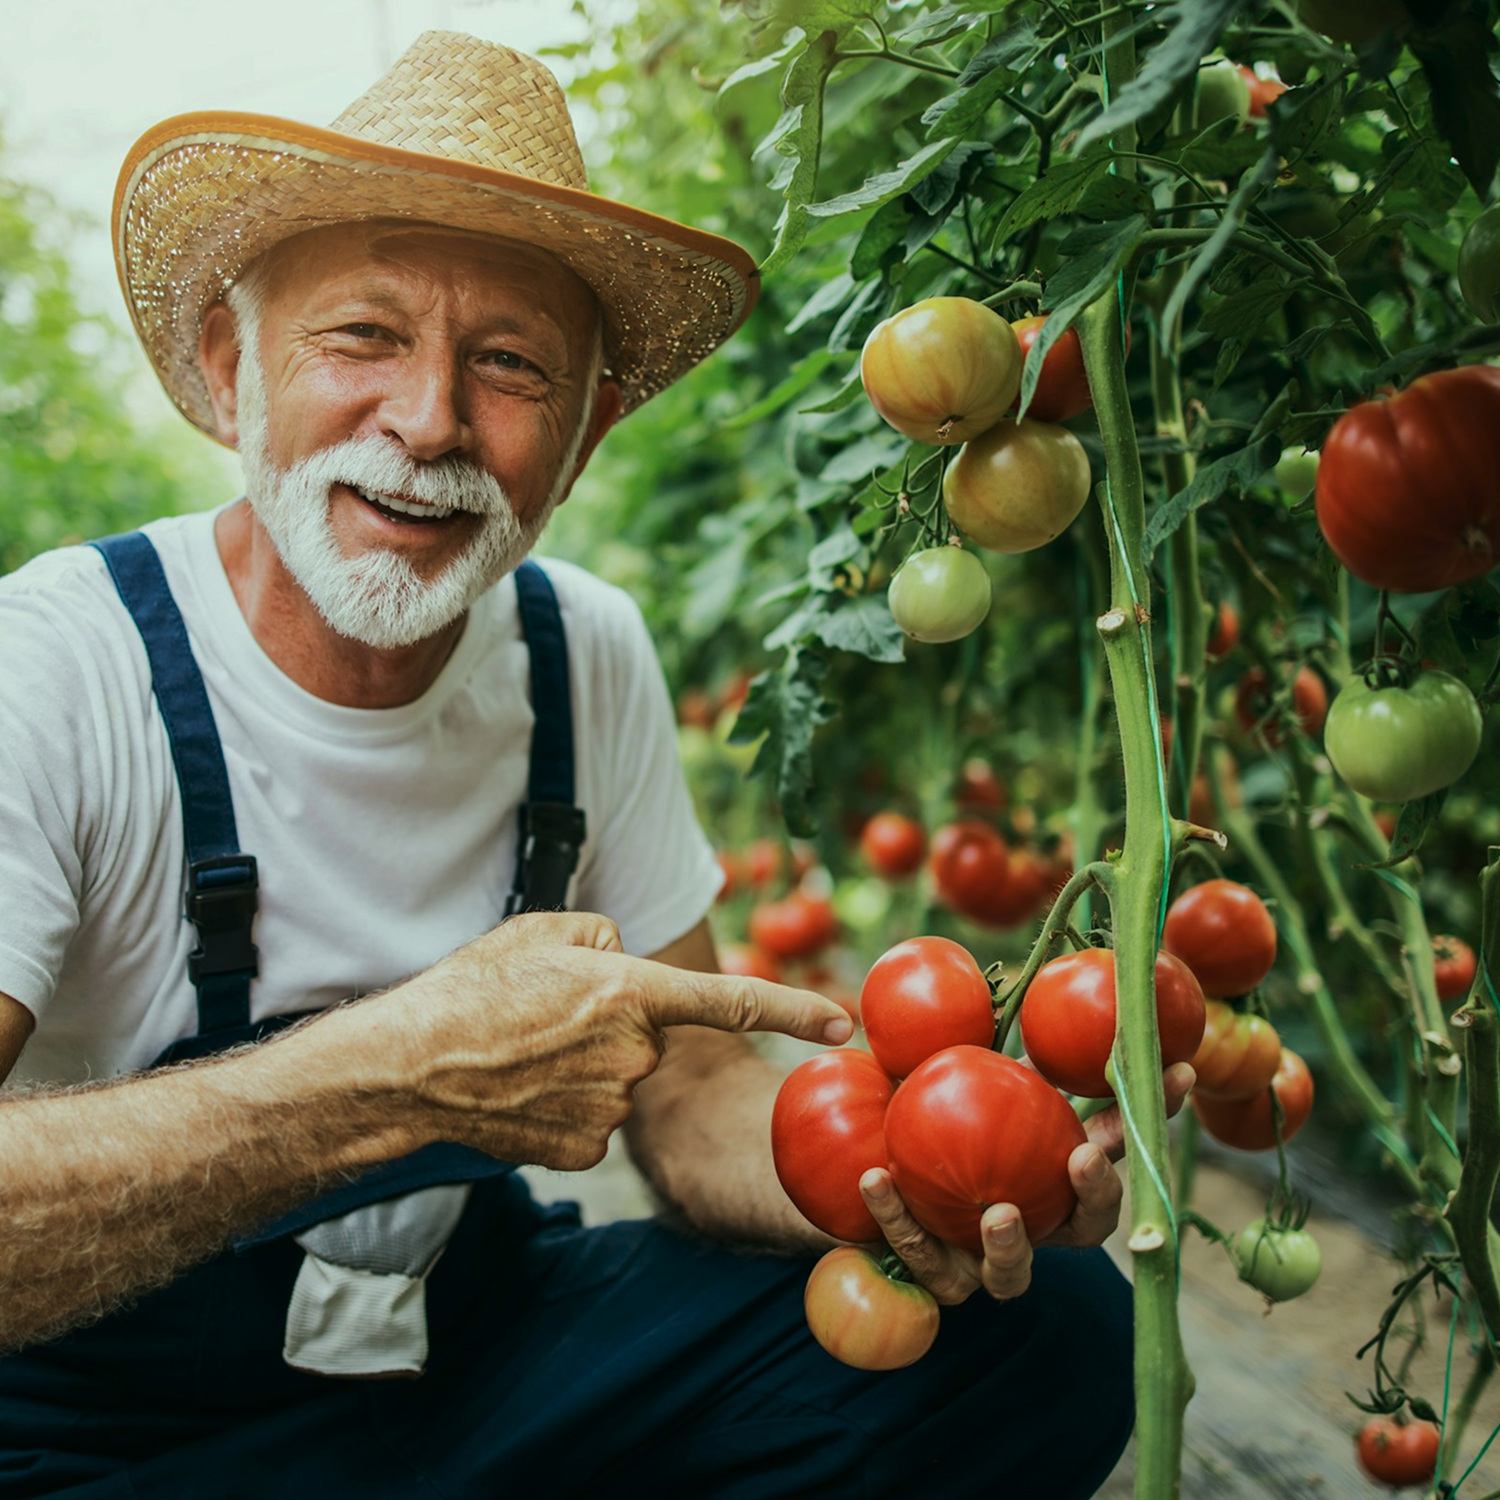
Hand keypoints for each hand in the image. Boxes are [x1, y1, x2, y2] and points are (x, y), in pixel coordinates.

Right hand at [378, 911, 852, 1170]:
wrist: (410, 1066)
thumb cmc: (474, 987)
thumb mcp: (543, 930)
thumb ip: (607, 937)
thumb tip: (628, 962)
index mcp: (631, 991)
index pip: (731, 1000)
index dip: (793, 1010)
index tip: (842, 1024)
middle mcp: (633, 1054)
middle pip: (648, 1035)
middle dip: (613, 1023)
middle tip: (547, 1016)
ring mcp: (610, 1108)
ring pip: (619, 1079)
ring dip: (585, 1065)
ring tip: (522, 1052)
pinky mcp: (584, 1150)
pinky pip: (593, 1117)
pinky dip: (566, 1104)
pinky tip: (522, 1091)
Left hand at [856, 1060, 1194, 1304]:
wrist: (860, 1168)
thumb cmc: (922, 1109)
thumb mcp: (951, 1070)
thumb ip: (979, 1045)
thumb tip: (1005, 984)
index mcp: (1053, 1171)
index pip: (1116, 1143)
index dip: (1154, 1109)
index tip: (1177, 1070)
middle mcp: (1034, 1223)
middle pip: (1090, 1225)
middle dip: (1097, 1195)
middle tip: (1085, 1158)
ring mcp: (985, 1260)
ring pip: (1013, 1275)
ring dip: (1011, 1245)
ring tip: (999, 1213)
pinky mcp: (932, 1275)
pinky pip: (920, 1255)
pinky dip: (899, 1218)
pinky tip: (875, 1178)